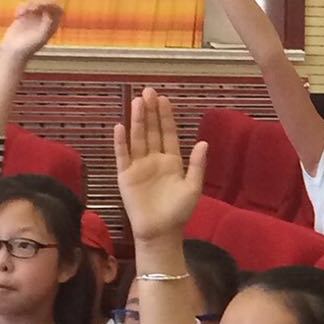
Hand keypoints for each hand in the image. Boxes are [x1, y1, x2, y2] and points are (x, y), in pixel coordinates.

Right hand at [0, 1, 62, 60]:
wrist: (14, 51)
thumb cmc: (29, 47)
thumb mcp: (40, 37)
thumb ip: (47, 25)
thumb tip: (49, 13)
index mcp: (52, 27)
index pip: (58, 10)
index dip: (51, 5)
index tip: (42, 7)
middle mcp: (44, 22)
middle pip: (46, 4)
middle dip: (38, 3)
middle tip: (31, 9)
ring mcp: (34, 19)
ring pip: (34, 3)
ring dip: (28, 5)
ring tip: (21, 14)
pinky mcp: (23, 18)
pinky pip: (24, 6)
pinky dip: (20, 7)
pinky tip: (16, 16)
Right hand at [114, 87, 206, 243]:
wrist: (161, 231)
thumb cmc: (179, 211)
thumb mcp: (193, 188)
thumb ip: (197, 165)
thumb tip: (203, 143)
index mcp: (172, 161)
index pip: (168, 134)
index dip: (166, 117)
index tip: (164, 99)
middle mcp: (154, 159)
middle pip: (152, 131)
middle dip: (151, 112)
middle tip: (148, 91)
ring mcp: (139, 165)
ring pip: (138, 138)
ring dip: (137, 120)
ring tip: (137, 101)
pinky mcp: (125, 175)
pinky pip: (123, 155)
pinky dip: (121, 141)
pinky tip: (121, 126)